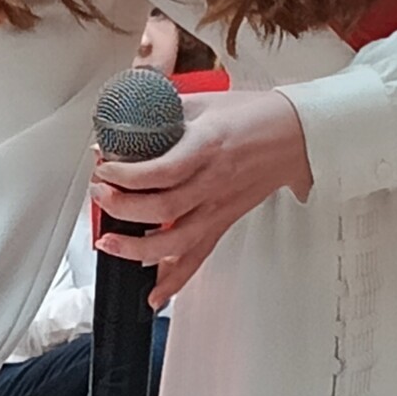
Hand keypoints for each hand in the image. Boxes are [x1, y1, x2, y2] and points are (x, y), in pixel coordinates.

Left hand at [92, 90, 312, 309]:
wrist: (295, 135)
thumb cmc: (254, 115)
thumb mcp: (203, 101)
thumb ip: (163, 113)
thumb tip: (125, 122)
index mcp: (206, 147)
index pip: (159, 172)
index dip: (125, 175)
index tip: (104, 168)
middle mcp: (212, 182)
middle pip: (161, 210)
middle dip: (120, 208)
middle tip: (100, 195)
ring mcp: (218, 208)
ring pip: (176, 242)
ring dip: (137, 249)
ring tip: (109, 243)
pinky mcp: (223, 222)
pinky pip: (197, 258)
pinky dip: (174, 280)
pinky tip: (154, 293)